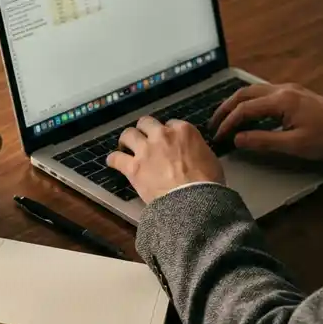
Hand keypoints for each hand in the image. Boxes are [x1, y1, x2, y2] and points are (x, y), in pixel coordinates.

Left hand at [107, 116, 223, 203]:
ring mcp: (145, 150)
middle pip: (146, 123)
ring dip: (126, 141)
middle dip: (144, 131)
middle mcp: (162, 135)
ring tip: (126, 148)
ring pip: (128, 134)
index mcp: (183, 131)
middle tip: (144, 140)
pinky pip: (115, 158)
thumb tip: (190, 154)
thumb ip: (195, 149)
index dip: (166, 133)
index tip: (165, 142)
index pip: (170, 124)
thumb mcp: (209, 158)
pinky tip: (114, 163)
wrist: (194, 200)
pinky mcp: (133, 168)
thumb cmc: (208, 182)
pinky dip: (113, 159)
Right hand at [210, 83, 322, 159]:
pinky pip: (263, 93)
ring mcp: (288, 89)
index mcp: (281, 101)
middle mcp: (282, 90)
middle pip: (244, 94)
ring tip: (225, 119)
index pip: (244, 109)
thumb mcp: (293, 145)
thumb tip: (237, 139)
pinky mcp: (293, 93)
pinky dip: (249, 102)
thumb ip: (262, 141)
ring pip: (252, 90)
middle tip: (213, 125)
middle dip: (225, 109)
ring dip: (236, 103)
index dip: (227, 123)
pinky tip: (247, 115)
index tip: (218, 137)